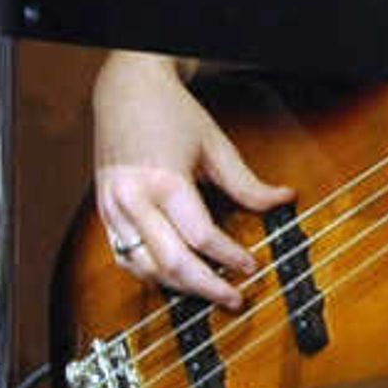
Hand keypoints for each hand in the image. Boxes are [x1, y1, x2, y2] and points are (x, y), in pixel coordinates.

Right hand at [90, 52, 288, 306]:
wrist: (126, 90)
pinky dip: (151, 274)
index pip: (201, 237)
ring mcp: (113, 208)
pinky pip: (124, 257)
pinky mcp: (104, 212)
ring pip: (145, 267)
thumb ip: (247, 183)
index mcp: (163, 180)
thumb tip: (284, 200)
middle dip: (206, 287)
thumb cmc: (169, 113)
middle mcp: (132, 198)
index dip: (230, 258)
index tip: (252, 267)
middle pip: (172, 262)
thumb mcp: (215, 145)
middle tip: (234, 298)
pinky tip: (175, 279)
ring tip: (209, 292)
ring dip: (178, 287)